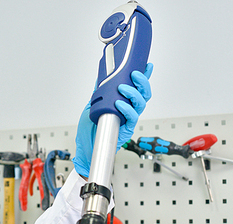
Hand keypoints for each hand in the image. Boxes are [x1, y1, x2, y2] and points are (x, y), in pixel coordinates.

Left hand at [73, 63, 152, 177]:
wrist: (85, 148)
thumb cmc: (89, 130)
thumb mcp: (91, 105)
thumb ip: (99, 92)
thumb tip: (101, 76)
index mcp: (123, 103)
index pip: (137, 88)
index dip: (144, 77)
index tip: (147, 65)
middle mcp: (129, 111)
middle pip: (144, 94)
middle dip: (142, 82)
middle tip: (134, 74)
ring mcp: (128, 120)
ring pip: (140, 104)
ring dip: (133, 94)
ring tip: (123, 88)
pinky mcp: (126, 130)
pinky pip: (132, 118)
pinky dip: (126, 109)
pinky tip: (119, 104)